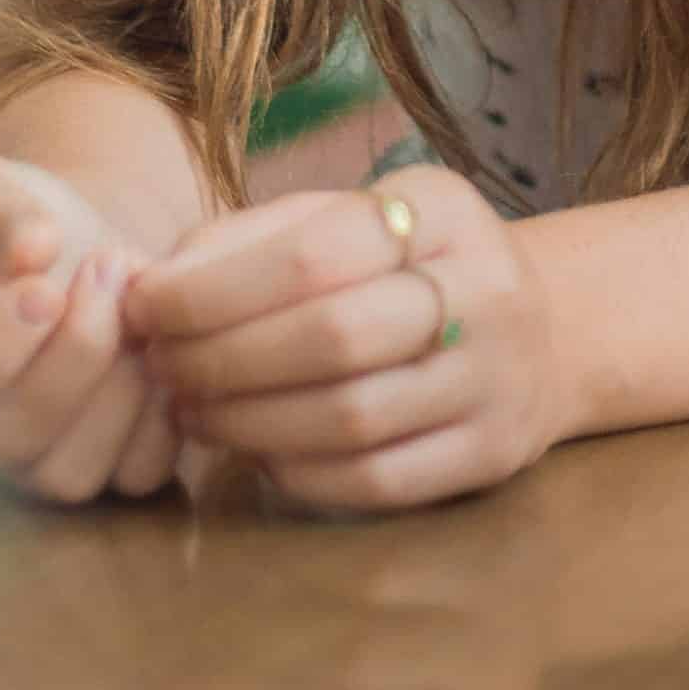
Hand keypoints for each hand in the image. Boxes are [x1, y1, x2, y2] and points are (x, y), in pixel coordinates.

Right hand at [0, 149, 178, 503]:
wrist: (82, 249)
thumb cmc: (16, 219)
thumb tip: (34, 250)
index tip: (42, 286)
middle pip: (19, 433)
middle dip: (78, 345)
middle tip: (109, 263)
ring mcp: (36, 467)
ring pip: (74, 473)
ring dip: (121, 383)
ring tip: (137, 299)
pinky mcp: (105, 473)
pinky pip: (139, 474)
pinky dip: (161, 413)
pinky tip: (160, 343)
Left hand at [123, 167, 568, 512]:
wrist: (543, 327)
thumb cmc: (409, 266)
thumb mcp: (353, 217)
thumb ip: (255, 238)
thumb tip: (153, 284)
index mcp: (442, 208)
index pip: (316, 250)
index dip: (215, 287)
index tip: (145, 306)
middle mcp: (484, 288)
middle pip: (333, 335)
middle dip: (224, 358)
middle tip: (164, 367)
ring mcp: (497, 377)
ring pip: (352, 416)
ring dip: (250, 422)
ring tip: (195, 410)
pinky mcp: (493, 453)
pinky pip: (379, 481)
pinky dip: (299, 471)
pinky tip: (256, 452)